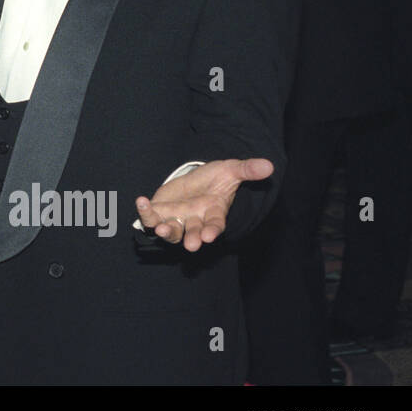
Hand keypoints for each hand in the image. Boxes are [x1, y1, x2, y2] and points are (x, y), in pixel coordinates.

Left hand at [135, 158, 273, 251]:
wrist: (195, 179)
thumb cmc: (215, 178)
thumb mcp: (231, 170)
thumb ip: (247, 170)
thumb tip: (270, 165)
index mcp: (213, 212)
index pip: (215, 224)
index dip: (213, 230)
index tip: (210, 236)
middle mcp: (195, 220)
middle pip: (193, 233)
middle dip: (192, 238)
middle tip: (191, 245)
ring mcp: (176, 218)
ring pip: (171, 231)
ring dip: (166, 232)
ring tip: (160, 230)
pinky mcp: (160, 213)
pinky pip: (151, 217)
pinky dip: (145, 212)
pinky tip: (141, 201)